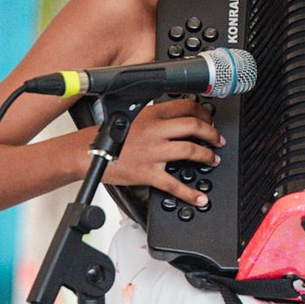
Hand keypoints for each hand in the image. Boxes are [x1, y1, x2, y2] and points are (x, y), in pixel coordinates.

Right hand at [103, 97, 222, 207]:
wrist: (86, 152)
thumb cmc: (107, 136)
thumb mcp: (132, 117)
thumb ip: (154, 118)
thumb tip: (174, 120)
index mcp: (152, 114)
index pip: (185, 106)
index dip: (203, 112)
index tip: (209, 119)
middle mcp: (154, 131)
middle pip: (193, 125)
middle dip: (212, 132)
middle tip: (218, 139)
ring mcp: (153, 152)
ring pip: (190, 150)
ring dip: (207, 155)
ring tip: (213, 159)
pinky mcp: (148, 173)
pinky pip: (174, 184)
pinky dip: (190, 193)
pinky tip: (199, 197)